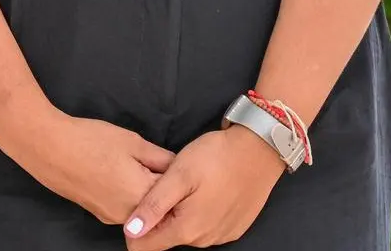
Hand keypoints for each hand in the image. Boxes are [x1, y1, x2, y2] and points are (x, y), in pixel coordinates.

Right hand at [4, 109, 174, 225]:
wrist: (47, 147)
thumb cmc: (91, 141)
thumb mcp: (133, 143)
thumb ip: (161, 158)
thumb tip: (178, 167)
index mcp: (142, 196)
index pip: (175, 195)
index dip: (178, 177)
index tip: (179, 163)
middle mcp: (129, 215)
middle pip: (157, 205)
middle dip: (160, 186)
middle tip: (154, 161)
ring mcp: (111, 216)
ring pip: (139, 207)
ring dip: (142, 190)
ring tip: (131, 163)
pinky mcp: (97, 212)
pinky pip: (122, 207)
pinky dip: (126, 193)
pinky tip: (114, 171)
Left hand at [123, 127, 285, 248]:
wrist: (259, 149)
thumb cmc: (216, 158)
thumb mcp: (178, 175)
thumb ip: (153, 205)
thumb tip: (130, 231)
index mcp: (187, 229)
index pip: (147, 245)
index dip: (136, 228)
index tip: (140, 205)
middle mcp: (205, 240)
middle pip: (168, 237)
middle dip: (160, 218)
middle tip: (167, 186)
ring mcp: (222, 235)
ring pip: (188, 232)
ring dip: (181, 215)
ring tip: (187, 185)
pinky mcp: (235, 227)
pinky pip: (207, 227)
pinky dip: (200, 213)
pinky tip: (205, 191)